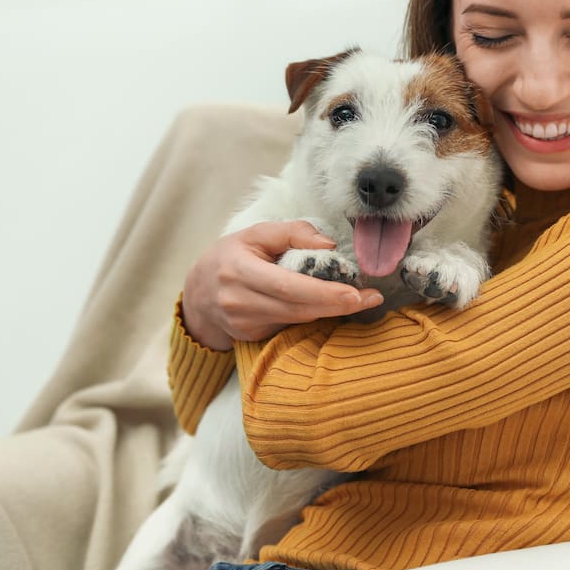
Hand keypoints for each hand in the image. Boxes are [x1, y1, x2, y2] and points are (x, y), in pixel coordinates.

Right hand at [182, 220, 383, 350]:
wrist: (198, 292)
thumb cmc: (231, 256)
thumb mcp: (255, 233)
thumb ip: (292, 232)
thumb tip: (328, 244)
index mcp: (239, 270)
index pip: (287, 286)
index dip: (323, 293)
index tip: (355, 293)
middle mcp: (239, 301)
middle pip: (297, 308)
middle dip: (337, 305)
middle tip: (371, 299)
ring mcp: (244, 323)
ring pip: (296, 320)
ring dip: (330, 311)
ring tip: (360, 300)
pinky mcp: (250, 336)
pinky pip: (288, 326)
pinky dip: (311, 316)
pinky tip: (328, 306)